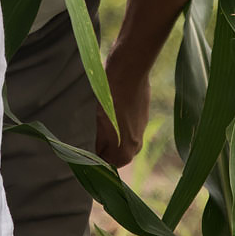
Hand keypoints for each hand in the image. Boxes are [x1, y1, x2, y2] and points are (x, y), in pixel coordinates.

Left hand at [94, 54, 150, 168]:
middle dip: (108, 148)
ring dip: (114, 136)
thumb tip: (101, 152)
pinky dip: (122, 124)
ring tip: (103, 121)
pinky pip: (131, 127)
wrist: (130, 70)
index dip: (99, 158)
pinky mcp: (144, 115)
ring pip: (125, 140)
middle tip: (95, 134)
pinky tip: (114, 111)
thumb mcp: (101, 121)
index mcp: (126, 149)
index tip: (90, 149)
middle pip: (120, 154)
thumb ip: (103, 141)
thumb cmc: (111, 97)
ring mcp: (142, 129)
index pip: (111, 164)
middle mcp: (137, 143)